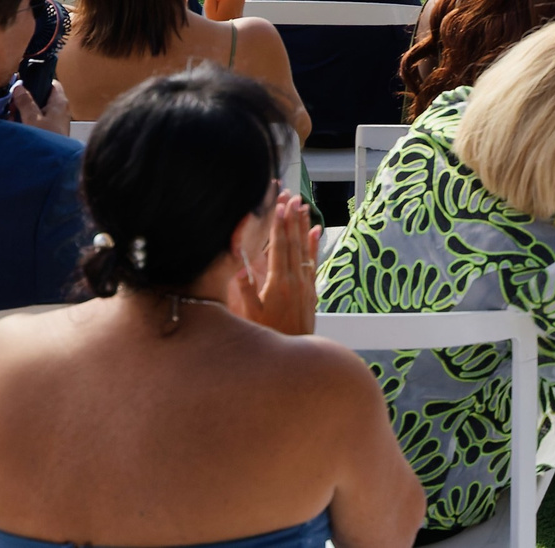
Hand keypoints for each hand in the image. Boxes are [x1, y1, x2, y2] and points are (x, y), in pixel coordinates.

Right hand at [9, 78, 71, 134]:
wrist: (54, 163)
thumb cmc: (47, 139)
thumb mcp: (32, 119)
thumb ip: (25, 102)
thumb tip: (19, 87)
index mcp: (59, 102)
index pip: (51, 83)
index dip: (37, 81)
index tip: (22, 84)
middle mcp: (60, 109)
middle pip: (41, 97)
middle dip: (25, 100)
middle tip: (12, 105)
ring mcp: (55, 121)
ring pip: (37, 110)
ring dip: (23, 113)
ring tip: (11, 117)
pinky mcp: (50, 131)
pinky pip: (37, 122)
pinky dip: (27, 122)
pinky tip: (17, 127)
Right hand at [230, 191, 320, 335]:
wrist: (292, 357)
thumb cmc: (266, 336)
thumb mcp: (249, 315)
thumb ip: (244, 290)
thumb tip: (238, 266)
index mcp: (279, 283)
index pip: (279, 247)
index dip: (279, 225)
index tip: (279, 205)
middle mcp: (296, 280)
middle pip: (294, 242)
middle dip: (292, 218)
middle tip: (292, 196)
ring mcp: (306, 284)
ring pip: (305, 249)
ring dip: (304, 226)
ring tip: (303, 206)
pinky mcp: (311, 290)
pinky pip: (313, 262)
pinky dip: (314, 245)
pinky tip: (316, 232)